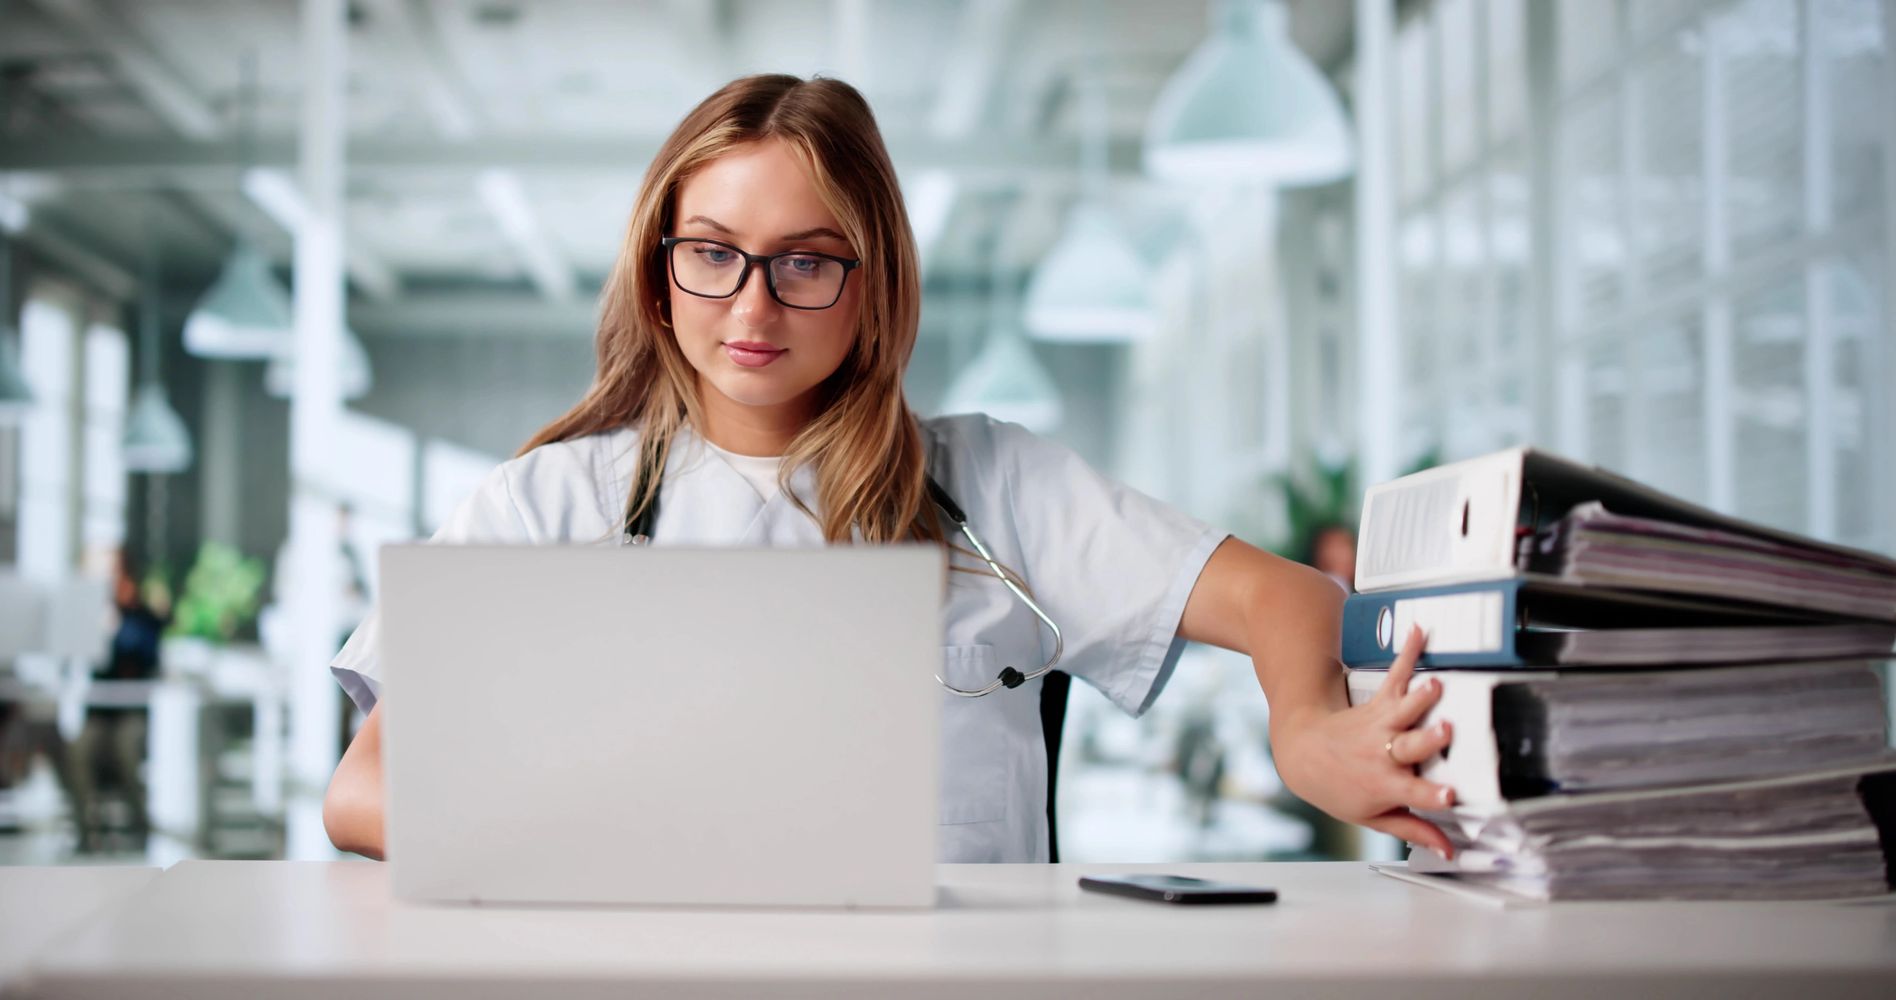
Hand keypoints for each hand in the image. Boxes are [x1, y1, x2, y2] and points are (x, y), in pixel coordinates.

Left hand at [1270, 626, 1457, 857]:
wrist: (1302, 754)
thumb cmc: (1339, 787)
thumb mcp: (1372, 817)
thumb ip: (1413, 828)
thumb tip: (1449, 851)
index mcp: (1386, 786)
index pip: (1415, 796)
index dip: (1433, 796)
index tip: (1450, 795)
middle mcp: (1384, 754)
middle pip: (1410, 747)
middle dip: (1428, 740)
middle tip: (1445, 731)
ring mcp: (1380, 726)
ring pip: (1403, 710)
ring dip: (1420, 697)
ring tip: (1435, 684)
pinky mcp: (1378, 703)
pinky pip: (1396, 675)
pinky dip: (1407, 652)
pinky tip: (1416, 632)